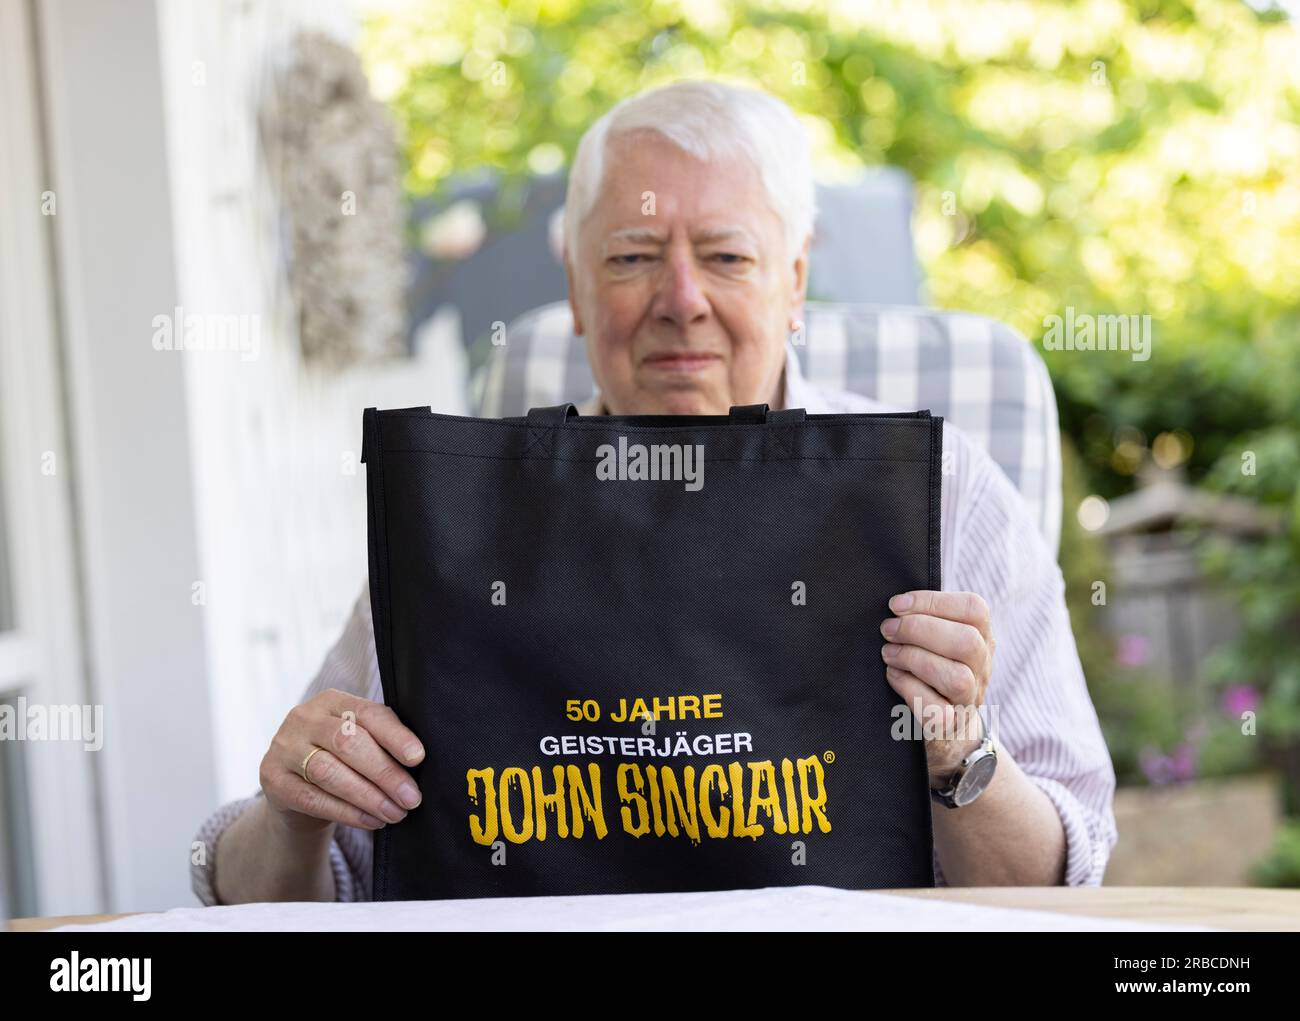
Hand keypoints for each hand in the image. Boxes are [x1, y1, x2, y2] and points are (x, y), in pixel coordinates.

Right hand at [259, 688, 424, 832]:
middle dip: (384, 772)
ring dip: (368, 796)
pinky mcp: (272, 780)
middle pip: (347, 742)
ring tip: (395, 813)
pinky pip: (313, 799)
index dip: (395, 736)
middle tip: (411, 797)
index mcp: (332, 701)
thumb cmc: (340, 760)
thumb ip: (383, 741)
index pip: (368, 713)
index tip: (418, 758)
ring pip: (328, 772)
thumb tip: (418, 761)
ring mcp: (283, 748)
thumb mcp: (360, 741)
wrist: (296, 790)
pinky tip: (371, 821)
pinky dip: (347, 812)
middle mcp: (304, 718)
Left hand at [880, 591, 994, 784]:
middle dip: (919, 629)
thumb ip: (928, 619)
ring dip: (914, 659)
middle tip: (888, 630)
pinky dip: (909, 689)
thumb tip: (896, 603)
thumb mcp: (941, 640)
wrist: (947, 727)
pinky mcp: (951, 724)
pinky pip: (937, 710)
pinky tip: (894, 676)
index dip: (932, 602)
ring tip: (888, 653)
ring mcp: (971, 698)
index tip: (896, 605)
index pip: (973, 609)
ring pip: (957, 677)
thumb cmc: (934, 669)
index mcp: (982, 637)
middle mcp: (983, 666)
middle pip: (967, 641)